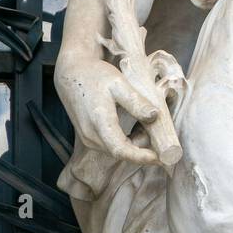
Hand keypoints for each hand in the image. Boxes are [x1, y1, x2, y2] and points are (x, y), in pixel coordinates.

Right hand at [55, 56, 169, 166]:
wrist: (72, 74)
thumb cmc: (96, 76)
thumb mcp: (119, 84)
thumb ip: (136, 102)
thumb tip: (155, 117)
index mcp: (99, 122)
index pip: (121, 150)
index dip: (142, 157)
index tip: (161, 158)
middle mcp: (91, 136)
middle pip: (121, 152)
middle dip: (143, 150)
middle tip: (161, 137)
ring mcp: (88, 138)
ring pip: (117, 150)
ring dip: (136, 145)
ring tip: (149, 127)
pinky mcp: (89, 137)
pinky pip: (111, 145)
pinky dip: (127, 141)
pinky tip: (137, 127)